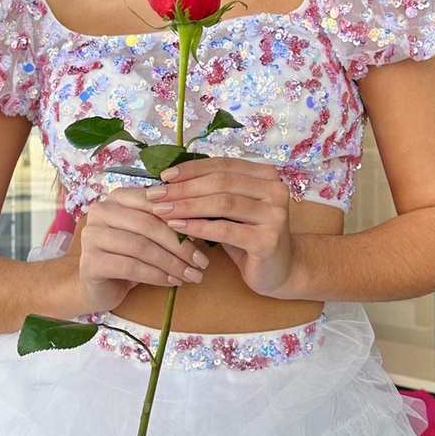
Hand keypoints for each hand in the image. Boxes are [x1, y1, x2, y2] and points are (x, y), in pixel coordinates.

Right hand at [76, 185, 210, 312]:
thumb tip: (201, 223)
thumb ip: (166, 223)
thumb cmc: (128, 256)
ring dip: (171, 263)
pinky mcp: (90, 262)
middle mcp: (100, 211)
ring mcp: (91, 236)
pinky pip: (131, 267)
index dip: (181, 216)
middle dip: (179, 245)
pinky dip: (155, 275)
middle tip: (202, 262)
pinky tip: (171, 282)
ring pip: (140, 247)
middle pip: (147, 224)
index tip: (205, 233)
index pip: (153, 201)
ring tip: (191, 275)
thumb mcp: (148, 236)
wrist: (98, 286)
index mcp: (116, 198)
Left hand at [145, 157, 298, 298]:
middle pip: (221, 182)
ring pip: (222, 203)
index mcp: (266, 175)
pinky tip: (177, 226)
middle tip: (156, 194)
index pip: (223, 165)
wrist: (279, 270)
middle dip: (184, 187)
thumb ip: (211, 192)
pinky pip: (225, 230)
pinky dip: (198, 227)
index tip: (164, 176)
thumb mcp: (231, 210)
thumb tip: (169, 180)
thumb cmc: (249, 236)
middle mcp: (275, 190)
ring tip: (161, 210)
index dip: (192, 169)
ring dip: (187, 205)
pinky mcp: (268, 240)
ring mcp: (275, 215)